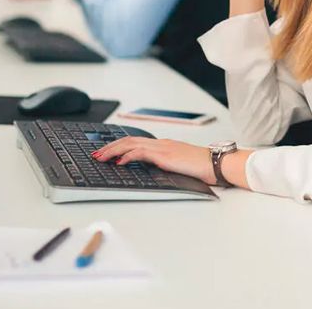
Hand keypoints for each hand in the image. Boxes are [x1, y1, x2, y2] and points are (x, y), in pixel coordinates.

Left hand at [91, 137, 214, 184]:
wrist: (214, 163)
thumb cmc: (200, 167)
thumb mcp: (178, 165)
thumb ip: (165, 165)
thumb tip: (151, 172)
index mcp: (163, 145)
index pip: (136, 141)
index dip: (119, 146)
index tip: (106, 152)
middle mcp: (160, 143)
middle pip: (129, 140)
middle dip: (110, 146)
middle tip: (97, 154)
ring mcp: (162, 147)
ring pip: (132, 143)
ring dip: (113, 150)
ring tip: (101, 157)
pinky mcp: (165, 155)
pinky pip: (142, 152)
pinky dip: (128, 155)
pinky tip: (119, 162)